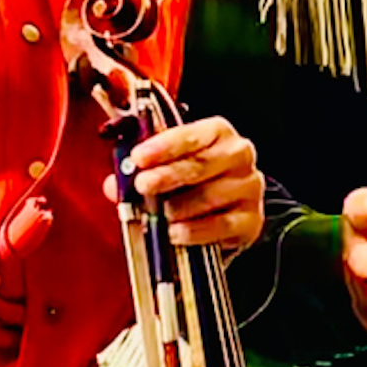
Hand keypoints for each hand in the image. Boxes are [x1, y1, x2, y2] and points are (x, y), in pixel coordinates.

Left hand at [120, 114, 262, 254]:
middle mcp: (239, 156)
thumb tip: (115, 184)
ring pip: (211, 196)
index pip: (193, 134)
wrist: (227, 208)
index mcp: (218, 134)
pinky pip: (222, 225)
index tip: (139, 157)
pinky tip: (174, 232)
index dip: (164, 145)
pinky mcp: (251, 219)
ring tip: (156, 215)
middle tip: (142, 184)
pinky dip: (194, 230)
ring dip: (178, 206)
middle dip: (168, 175)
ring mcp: (249, 188)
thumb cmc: (194, 180)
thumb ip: (141, 170)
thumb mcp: (167, 165)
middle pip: (203, 164)